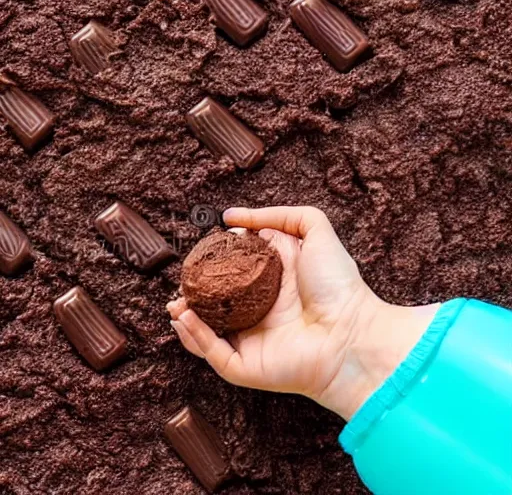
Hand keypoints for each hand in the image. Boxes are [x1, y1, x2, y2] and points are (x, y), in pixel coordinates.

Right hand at [168, 207, 439, 419]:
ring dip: (186, 318)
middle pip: (216, 303)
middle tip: (182, 281)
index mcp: (271, 284)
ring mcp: (251, 340)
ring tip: (175, 304)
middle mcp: (259, 312)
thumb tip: (234, 218)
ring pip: (207, 332)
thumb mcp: (314, 230)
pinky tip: (185, 318)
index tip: (201, 251)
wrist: (350, 331)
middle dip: (194, 294)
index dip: (214, 263)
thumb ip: (280, 215)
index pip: (234, 272)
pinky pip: (212, 352)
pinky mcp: (246, 365)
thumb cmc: (336, 283)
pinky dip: (195, 337)